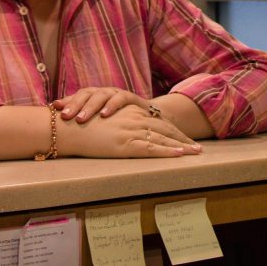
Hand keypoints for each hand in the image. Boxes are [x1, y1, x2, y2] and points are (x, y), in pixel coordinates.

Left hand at [53, 87, 147, 123]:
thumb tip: (60, 130)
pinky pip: (120, 98)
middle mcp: (103, 93)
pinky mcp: (130, 97)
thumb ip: (86, 122)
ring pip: (100, 95)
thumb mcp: (101, 122)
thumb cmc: (118, 122)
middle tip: (65, 116)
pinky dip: (111, 106)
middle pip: (86, 94)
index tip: (54, 107)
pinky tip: (104, 115)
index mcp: (93, 97)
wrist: (146, 118)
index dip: (66, 100)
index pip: (77, 96)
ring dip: (90, 106)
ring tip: (81, 119)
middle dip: (75, 104)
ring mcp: (116, 93)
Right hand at [57, 103, 201, 157]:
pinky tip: (180, 154)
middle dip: (183, 139)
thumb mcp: (106, 119)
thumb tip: (128, 129)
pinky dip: (167, 152)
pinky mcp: (126, 144)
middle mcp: (134, 119)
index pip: (158, 122)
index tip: (186, 139)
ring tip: (196, 152)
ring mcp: (131, 131)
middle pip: (165, 129)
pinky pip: (151, 149)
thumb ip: (120, 121)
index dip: (174, 131)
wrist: (68, 127)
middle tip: (198, 148)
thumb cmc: (82, 124)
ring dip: (181, 146)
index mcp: (131, 112)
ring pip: (163, 139)